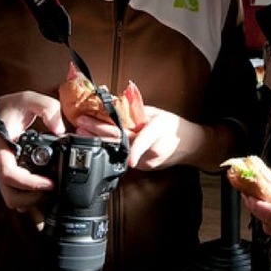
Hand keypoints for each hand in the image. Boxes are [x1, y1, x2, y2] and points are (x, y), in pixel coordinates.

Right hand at [0, 90, 65, 224]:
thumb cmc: (6, 109)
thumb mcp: (27, 99)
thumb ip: (46, 107)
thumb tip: (60, 128)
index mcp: (2, 151)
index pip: (9, 175)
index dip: (29, 183)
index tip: (49, 183)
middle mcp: (2, 167)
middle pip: (11, 197)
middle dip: (33, 199)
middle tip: (53, 189)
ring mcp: (5, 176)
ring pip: (14, 202)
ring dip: (32, 203)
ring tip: (52, 193)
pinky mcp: (12, 180)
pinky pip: (19, 198)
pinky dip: (32, 202)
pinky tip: (47, 195)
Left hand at [73, 105, 200, 170]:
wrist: (189, 145)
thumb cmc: (172, 126)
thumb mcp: (156, 113)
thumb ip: (135, 111)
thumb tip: (112, 103)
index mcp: (157, 131)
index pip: (136, 136)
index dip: (116, 136)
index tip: (98, 132)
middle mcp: (151, 149)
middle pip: (120, 142)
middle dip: (98, 132)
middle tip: (80, 124)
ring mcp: (146, 162)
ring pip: (118, 151)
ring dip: (98, 141)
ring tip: (82, 132)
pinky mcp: (142, 168)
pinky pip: (122, 157)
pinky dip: (108, 147)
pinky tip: (94, 141)